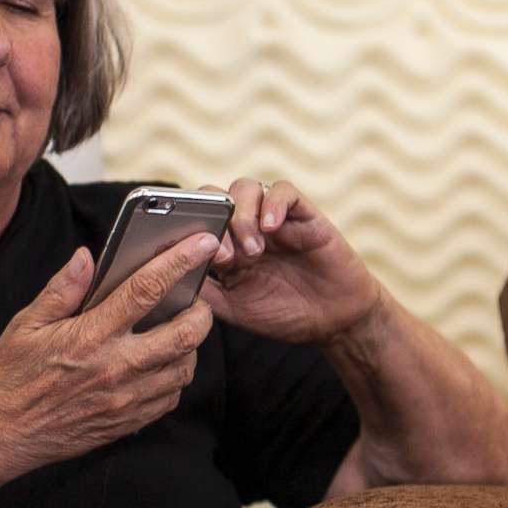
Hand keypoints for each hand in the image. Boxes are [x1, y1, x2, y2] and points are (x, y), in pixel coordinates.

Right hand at [0, 237, 217, 472]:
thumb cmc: (8, 378)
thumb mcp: (25, 325)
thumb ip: (62, 289)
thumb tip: (87, 257)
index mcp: (90, 336)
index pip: (147, 290)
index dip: (180, 261)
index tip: (202, 243)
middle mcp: (116, 368)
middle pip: (186, 333)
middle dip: (201, 310)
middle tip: (195, 299)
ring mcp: (126, 398)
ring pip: (185, 367)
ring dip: (190, 345)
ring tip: (177, 330)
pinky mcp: (129, 421)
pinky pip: (171, 396)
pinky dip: (175, 375)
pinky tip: (161, 363)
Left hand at [200, 177, 381, 344]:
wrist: (334, 319)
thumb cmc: (285, 313)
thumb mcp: (234, 308)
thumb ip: (205, 290)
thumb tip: (173, 273)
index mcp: (224, 246)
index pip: (195, 219)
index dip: (189, 230)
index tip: (193, 257)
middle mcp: (245, 227)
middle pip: (216, 197)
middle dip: (215, 222)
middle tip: (226, 258)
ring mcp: (274, 219)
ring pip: (245, 188)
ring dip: (242, 215)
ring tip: (253, 249)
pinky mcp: (304, 214)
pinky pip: (284, 190)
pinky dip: (273, 204)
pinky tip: (271, 228)